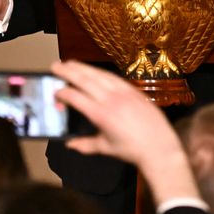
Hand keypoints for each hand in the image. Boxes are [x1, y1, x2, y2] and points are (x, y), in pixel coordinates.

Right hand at [51, 60, 198, 204]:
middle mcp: (111, 99)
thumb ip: (85, 145)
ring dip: (82, 67)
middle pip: (85, 80)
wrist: (159, 146)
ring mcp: (123, 92)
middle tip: (55, 66)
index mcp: (101, 115)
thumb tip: (68, 144)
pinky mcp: (133, 90)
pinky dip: (99, 72)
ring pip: (98, 74)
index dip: (63, 93)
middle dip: (68, 71)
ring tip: (70, 63)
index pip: (76, 97)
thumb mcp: (106, 148)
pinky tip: (92, 71)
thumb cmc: (132, 150)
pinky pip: (112, 77)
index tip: (55, 93)